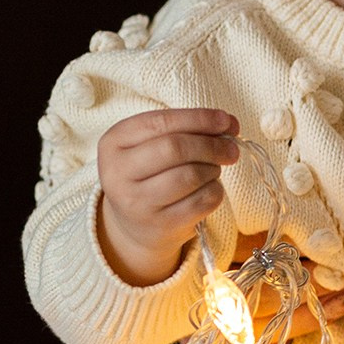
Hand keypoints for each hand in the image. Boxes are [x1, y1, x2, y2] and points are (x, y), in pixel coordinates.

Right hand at [95, 106, 238, 285]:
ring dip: (213, 168)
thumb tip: (228, 124)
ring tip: (214, 168)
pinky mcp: (161, 225)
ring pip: (191, 175)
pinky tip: (210, 188)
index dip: (199, 119)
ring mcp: (138, 203)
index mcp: (113, 143)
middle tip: (231, 148)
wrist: (135, 225)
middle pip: (175, 148)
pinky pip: (202, 201)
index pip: (161, 123)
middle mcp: (117, 174)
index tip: (226, 121)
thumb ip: (183, 129)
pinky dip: (216, 190)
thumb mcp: (150, 145)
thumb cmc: (148, 173)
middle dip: (211, 144)